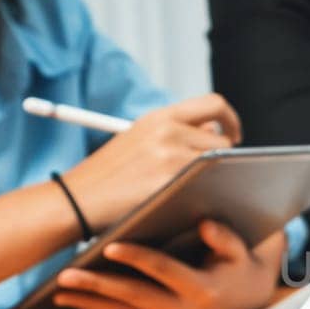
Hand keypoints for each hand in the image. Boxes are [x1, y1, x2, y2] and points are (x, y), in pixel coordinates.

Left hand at [54, 223, 285, 308]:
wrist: (253, 306)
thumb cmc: (242, 268)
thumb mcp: (242, 251)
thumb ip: (224, 238)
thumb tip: (204, 224)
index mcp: (205, 291)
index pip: (163, 271)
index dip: (135, 258)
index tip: (107, 247)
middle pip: (134, 298)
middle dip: (97, 287)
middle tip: (64, 277)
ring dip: (91, 305)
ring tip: (60, 293)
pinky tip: (82, 305)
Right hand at [61, 94, 241, 229]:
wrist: (75, 201)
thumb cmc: (106, 178)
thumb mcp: (137, 140)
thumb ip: (173, 133)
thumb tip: (212, 135)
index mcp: (159, 117)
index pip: (214, 105)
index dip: (231, 120)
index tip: (234, 137)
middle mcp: (168, 131)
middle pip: (222, 140)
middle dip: (223, 157)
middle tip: (215, 174)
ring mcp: (171, 157)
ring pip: (217, 164)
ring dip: (215, 177)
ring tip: (200, 190)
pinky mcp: (171, 184)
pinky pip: (207, 187)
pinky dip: (206, 194)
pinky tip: (196, 204)